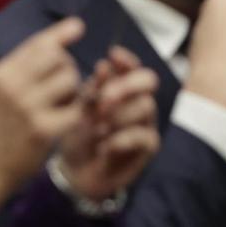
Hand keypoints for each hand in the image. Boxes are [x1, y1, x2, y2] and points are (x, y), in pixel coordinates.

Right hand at [0, 17, 87, 195]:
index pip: (38, 43)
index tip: (79, 26)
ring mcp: (28, 107)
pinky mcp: (43, 129)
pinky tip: (69, 119)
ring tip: (64, 104)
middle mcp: (13, 85)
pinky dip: (77, 112)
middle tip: (64, 85)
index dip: (61, 32)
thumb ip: (22, 69)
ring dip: (75, 90)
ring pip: (70, 80)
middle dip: (68, 67)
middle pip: (59, 58)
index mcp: (2, 72)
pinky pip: (75, 109)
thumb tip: (57, 45)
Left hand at [57, 46, 160, 200]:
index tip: (113, 55)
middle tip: (105, 98)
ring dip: (118, 116)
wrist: (76, 171)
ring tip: (98, 128)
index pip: (131, 66)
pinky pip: (143, 136)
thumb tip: (104, 65)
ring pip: (145, 107)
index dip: (126, 59)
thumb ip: (93, 89)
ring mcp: (145, 122)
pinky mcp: (147, 146)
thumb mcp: (80, 109)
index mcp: (121, 87)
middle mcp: (137, 100)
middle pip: (148, 80)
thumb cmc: (79, 134)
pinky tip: (104, 146)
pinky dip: (121, 140)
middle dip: (127, 85)